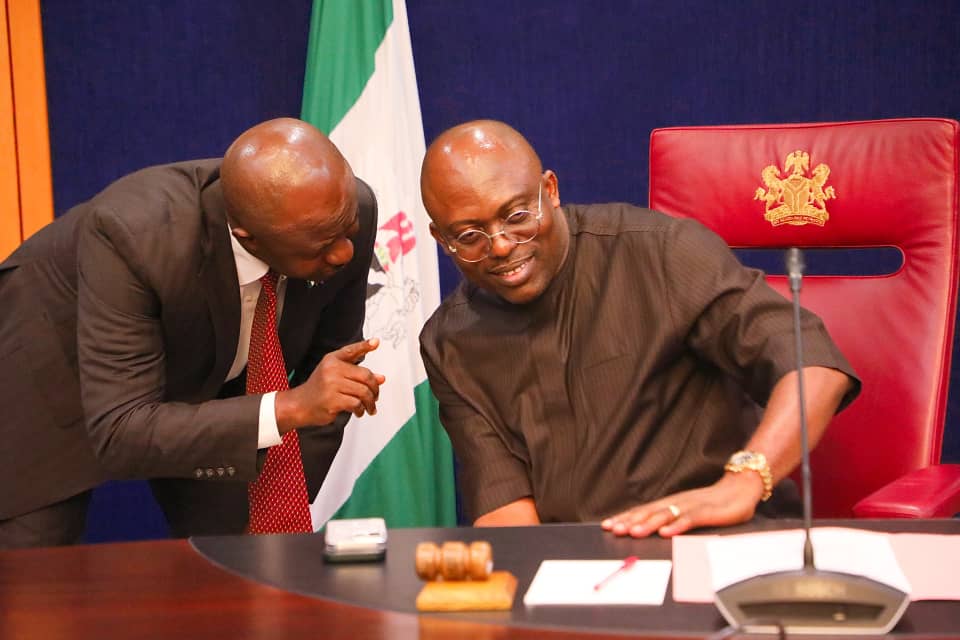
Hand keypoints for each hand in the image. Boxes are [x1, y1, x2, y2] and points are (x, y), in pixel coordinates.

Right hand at [277, 338, 385, 430]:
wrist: (300, 405)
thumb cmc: (319, 390)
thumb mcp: (335, 376)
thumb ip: (357, 374)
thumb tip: (381, 378)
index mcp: (332, 360)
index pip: (351, 351)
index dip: (365, 346)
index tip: (376, 342)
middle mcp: (332, 369)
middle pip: (366, 376)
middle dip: (375, 389)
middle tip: (375, 397)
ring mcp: (331, 384)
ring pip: (363, 392)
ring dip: (370, 403)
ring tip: (369, 408)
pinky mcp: (332, 400)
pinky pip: (356, 404)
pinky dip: (361, 410)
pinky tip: (359, 411)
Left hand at [599, 471, 763, 537]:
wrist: (740, 487)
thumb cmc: (712, 503)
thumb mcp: (687, 511)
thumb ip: (670, 518)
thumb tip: (649, 529)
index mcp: (670, 503)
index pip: (643, 511)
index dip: (625, 518)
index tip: (607, 526)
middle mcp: (676, 503)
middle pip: (649, 512)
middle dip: (630, 521)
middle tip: (614, 529)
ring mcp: (691, 506)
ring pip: (666, 515)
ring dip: (649, 524)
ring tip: (634, 532)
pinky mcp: (707, 512)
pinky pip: (690, 519)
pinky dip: (677, 526)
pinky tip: (667, 532)